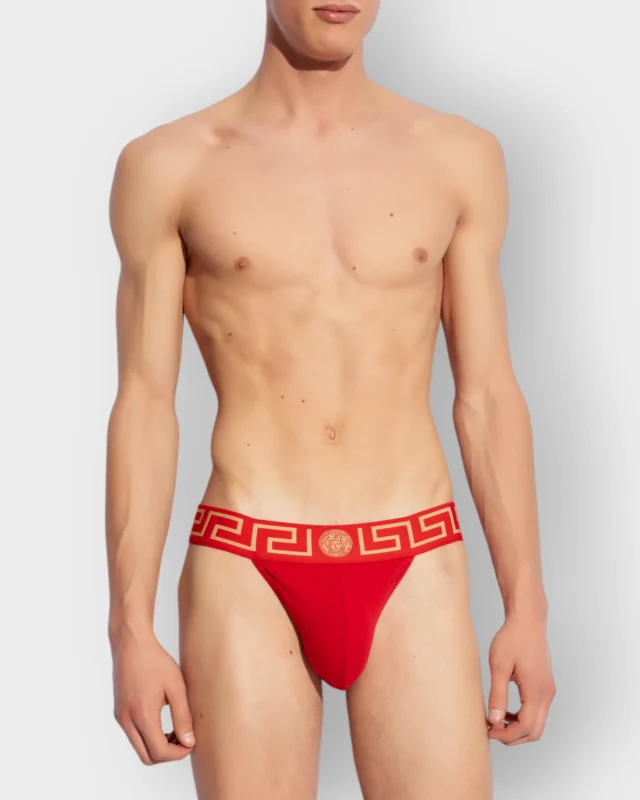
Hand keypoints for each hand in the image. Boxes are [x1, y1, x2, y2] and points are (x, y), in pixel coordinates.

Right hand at [111, 629, 195, 764]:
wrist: (131, 644)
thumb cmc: (155, 661)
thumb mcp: (176, 687)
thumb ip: (183, 716)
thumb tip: (189, 742)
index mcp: (142, 715)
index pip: (159, 752)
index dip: (178, 753)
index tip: (191, 743)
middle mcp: (127, 720)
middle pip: (147, 757)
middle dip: (168, 754)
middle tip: (184, 739)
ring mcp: (121, 717)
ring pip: (139, 747)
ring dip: (158, 745)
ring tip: (176, 729)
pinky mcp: (119, 712)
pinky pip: (134, 735)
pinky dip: (148, 736)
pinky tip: (162, 720)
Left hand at [486, 612, 555, 744]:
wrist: (527, 620)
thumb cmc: (512, 638)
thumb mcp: (499, 666)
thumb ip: (497, 695)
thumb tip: (494, 721)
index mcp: (536, 691)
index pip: (525, 727)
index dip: (506, 734)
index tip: (488, 729)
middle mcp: (547, 694)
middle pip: (534, 731)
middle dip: (513, 736)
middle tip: (491, 729)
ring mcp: (548, 691)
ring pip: (537, 723)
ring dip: (518, 728)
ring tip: (496, 720)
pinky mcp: (545, 686)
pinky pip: (537, 711)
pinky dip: (522, 718)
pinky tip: (505, 710)